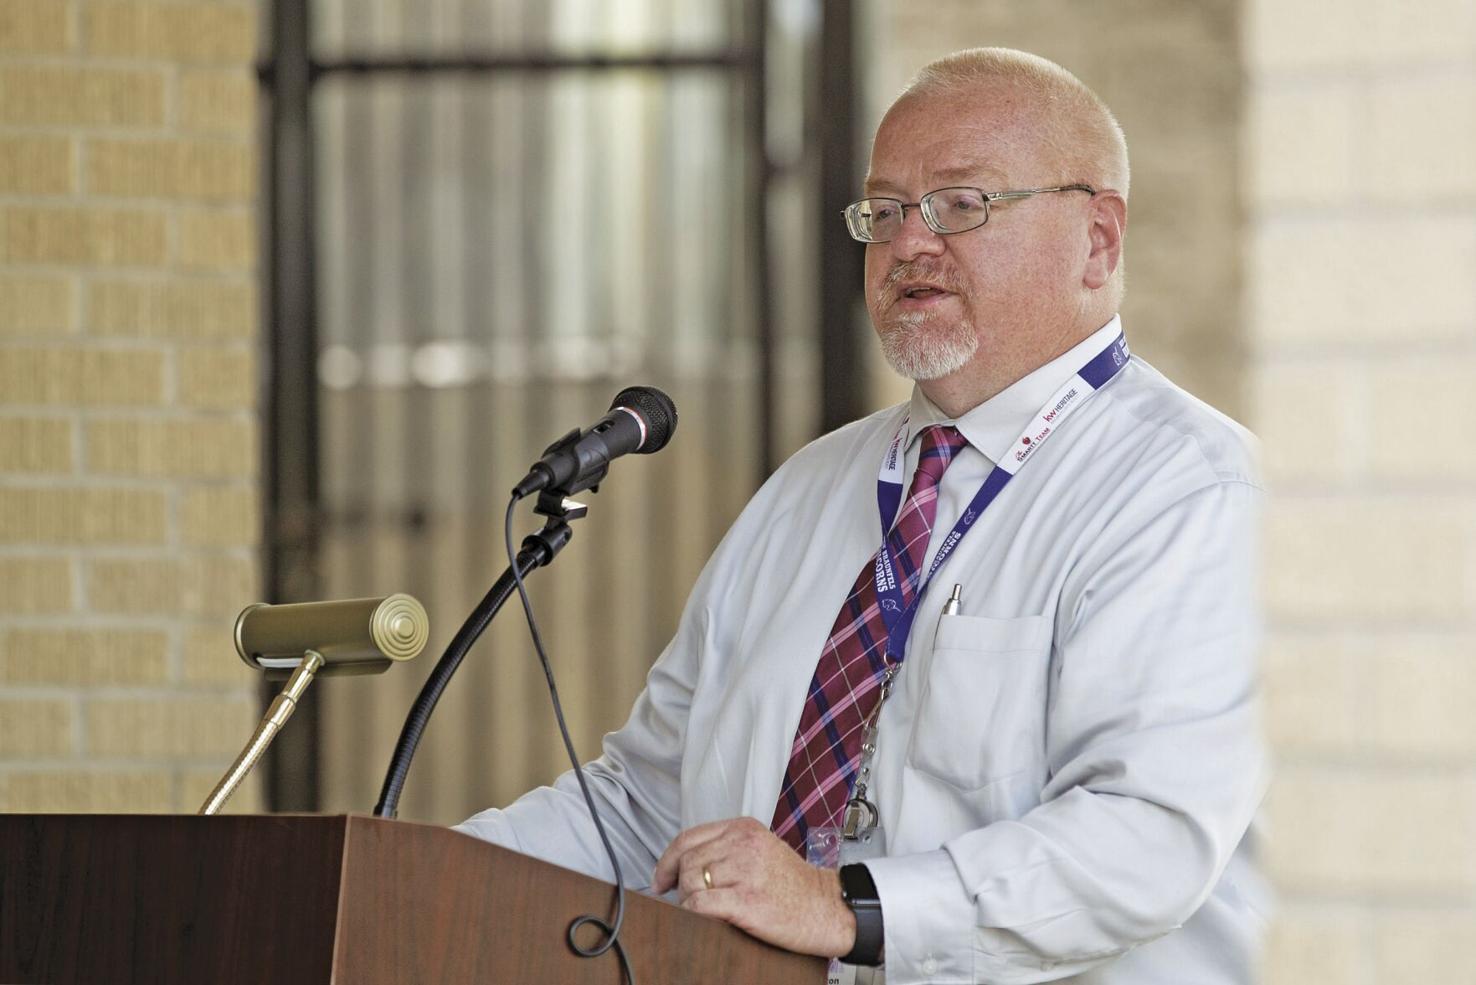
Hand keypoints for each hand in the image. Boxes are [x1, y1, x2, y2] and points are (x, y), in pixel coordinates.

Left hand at [651, 816, 855, 957]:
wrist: (825, 908)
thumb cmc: (793, 884)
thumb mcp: (761, 849)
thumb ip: (726, 848)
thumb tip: (682, 866)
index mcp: (744, 828)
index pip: (688, 838)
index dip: (667, 860)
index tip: (661, 878)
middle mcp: (743, 844)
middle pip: (687, 861)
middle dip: (677, 884)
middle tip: (683, 899)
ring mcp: (745, 871)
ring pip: (691, 883)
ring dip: (688, 900)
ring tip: (701, 910)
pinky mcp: (746, 901)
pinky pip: (701, 905)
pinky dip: (693, 913)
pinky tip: (702, 918)